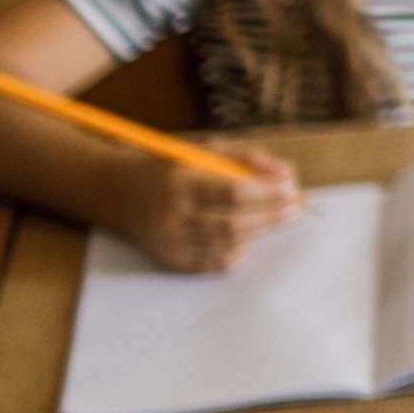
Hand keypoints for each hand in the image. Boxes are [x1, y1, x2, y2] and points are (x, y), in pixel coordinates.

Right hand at [110, 146, 300, 272]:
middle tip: (294, 209)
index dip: (266, 193)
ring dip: (259, 232)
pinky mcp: (169, 260)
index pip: (232, 192)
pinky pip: (214, 263)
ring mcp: (168, 242)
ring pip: (227, 245)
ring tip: (275, 218)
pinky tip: (248, 236)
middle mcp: (170, 215)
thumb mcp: (204, 149)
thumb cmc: (171, 165)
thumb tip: (286, 174)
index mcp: (178, 181)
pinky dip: (238, 250)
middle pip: (233, 223)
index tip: (291, 189)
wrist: (120, 192)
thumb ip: (247, 157)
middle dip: (270, 216)